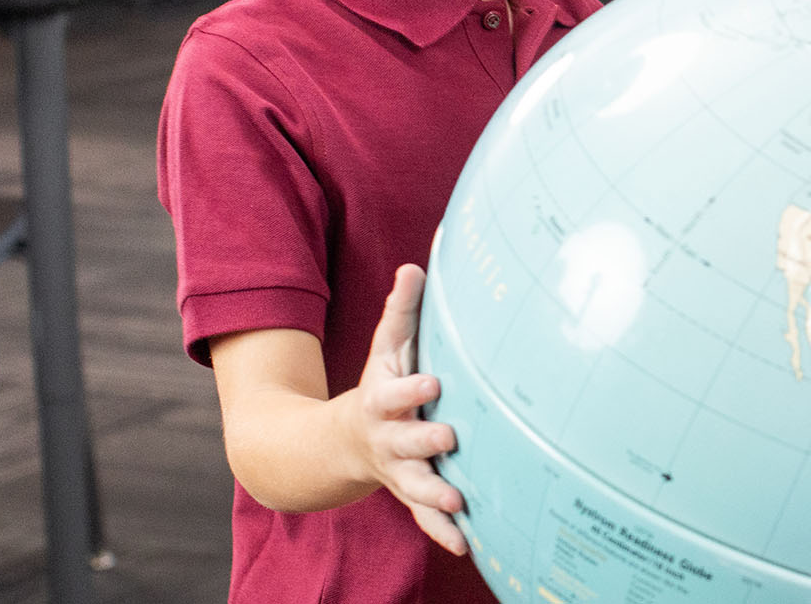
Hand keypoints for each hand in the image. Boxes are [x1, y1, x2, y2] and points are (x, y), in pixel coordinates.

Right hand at [340, 264, 468, 554]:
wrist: (344, 443)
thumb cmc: (381, 384)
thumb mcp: (386, 347)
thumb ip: (401, 311)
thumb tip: (414, 265)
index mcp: (382, 401)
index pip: (394, 393)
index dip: (410, 388)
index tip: (432, 382)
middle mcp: (388, 439)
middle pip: (405, 443)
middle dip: (425, 442)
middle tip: (449, 439)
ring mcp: (398, 471)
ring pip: (414, 487)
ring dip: (434, 496)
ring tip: (459, 501)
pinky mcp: (410, 495)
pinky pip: (425, 518)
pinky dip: (441, 532)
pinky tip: (465, 545)